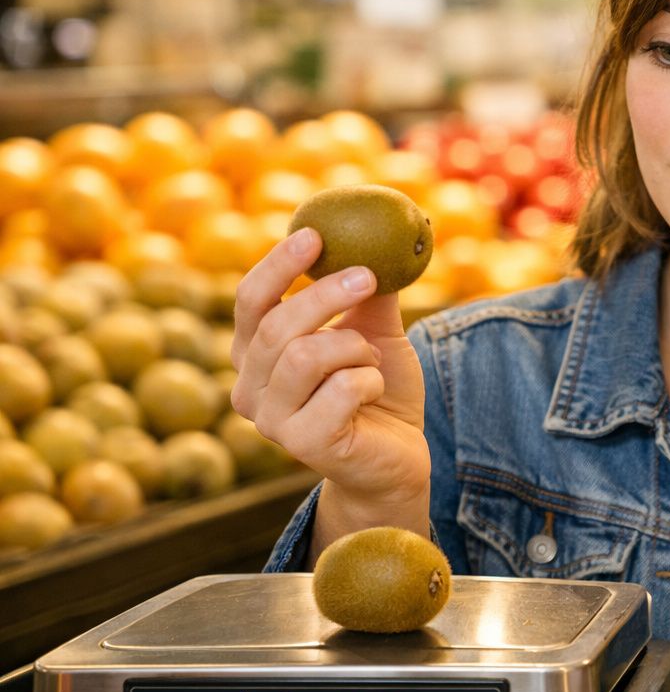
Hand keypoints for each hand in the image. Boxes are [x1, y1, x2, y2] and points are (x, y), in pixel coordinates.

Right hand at [230, 228, 429, 502]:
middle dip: (325, 294)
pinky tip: (373, 393)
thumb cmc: (378, 392)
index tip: (314, 234)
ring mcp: (271, 421)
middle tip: (367, 275)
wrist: (397, 457)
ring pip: (305, 356)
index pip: (250, 302)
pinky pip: (340, 388)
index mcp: (256, 356)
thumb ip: (366, 296)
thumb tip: (374, 241)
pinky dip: (369, 380)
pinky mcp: (302, 443)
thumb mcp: (375, 334)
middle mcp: (250, 388)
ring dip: (353, 348)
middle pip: (275, 326)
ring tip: (371, 361)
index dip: (277, 266)